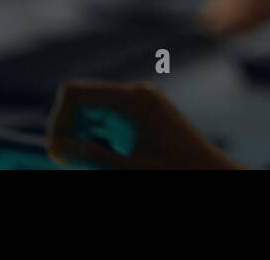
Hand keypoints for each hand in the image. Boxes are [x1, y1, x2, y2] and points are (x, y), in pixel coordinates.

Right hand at [47, 80, 243, 169]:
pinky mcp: (141, 118)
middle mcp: (135, 94)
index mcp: (133, 99)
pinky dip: (98, 142)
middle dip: (69, 132)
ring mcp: (139, 104)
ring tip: (101, 164)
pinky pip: (105, 124)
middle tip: (74, 163)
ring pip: (90, 115)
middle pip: (79, 103)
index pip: (74, 93)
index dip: (59, 122)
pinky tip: (114, 161)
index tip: (60, 155)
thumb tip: (56, 146)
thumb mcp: (130, 169)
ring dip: (83, 140)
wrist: (213, 175)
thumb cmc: (178, 172)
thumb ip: (92, 157)